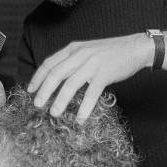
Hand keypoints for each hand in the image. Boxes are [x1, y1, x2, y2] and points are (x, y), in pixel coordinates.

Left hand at [27, 34, 151, 122]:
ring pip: (71, 84)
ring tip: (54, 113)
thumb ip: (72, 61)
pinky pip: (92, 93)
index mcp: (73, 48)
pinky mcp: (105, 73)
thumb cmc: (110, 53)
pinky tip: (80, 118)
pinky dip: (84, 107)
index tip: (30, 90)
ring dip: (60, 100)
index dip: (38, 77)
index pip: (49, 63)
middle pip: (56, 73)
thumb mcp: (86, 51)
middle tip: (37, 104)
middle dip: (44, 90)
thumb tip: (56, 79)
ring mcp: (93, 63)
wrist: (136, 48)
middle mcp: (80, 54)